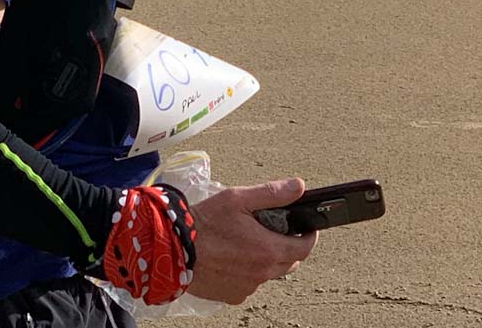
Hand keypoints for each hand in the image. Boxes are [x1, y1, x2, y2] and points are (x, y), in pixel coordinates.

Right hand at [186, 178, 317, 304]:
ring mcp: (247, 286)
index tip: (306, 229)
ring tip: (247, 242)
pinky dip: (247, 272)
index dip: (308, 236)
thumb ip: (271, 193)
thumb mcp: (238, 199)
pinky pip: (249, 284)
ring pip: (268, 273)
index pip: (305, 248)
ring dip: (266, 260)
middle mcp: (262, 273)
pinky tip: (232, 258)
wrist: (173, 248)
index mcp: (269, 249)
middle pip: (290, 262)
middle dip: (288, 247)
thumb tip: (298, 186)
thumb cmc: (204, 224)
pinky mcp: (233, 295)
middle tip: (274, 232)